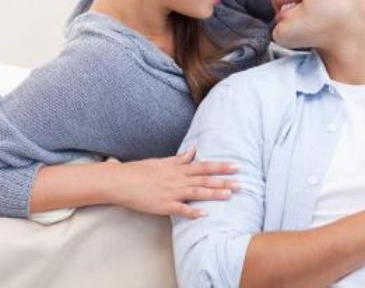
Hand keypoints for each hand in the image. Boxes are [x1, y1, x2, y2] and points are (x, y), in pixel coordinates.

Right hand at [110, 147, 239, 218]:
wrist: (122, 181)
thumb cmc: (141, 171)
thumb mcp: (162, 161)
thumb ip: (180, 158)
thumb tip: (194, 150)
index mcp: (178, 168)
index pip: (204, 166)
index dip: (221, 166)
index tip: (237, 166)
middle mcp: (178, 179)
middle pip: (204, 179)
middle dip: (224, 181)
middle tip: (241, 183)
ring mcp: (171, 192)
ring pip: (196, 192)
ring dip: (213, 193)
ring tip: (230, 195)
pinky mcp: (164, 205)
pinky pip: (180, 209)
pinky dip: (192, 211)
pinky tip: (204, 214)